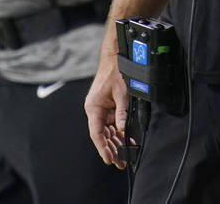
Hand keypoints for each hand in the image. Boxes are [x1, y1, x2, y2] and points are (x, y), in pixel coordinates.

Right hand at [84, 54, 129, 168]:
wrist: (114, 58)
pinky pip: (112, 123)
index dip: (102, 148)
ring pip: (107, 131)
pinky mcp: (107, 107)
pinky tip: (126, 140)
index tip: (109, 159)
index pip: (96, 133)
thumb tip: (123, 130)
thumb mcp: (121, 93)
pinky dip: (119, 132)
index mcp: (93, 107)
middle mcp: (95, 110)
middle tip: (120, 162)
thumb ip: (122, 113)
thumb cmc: (114, 71)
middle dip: (111, 149)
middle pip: (102, 135)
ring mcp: (101, 109)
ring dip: (116, 142)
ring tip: (124, 156)